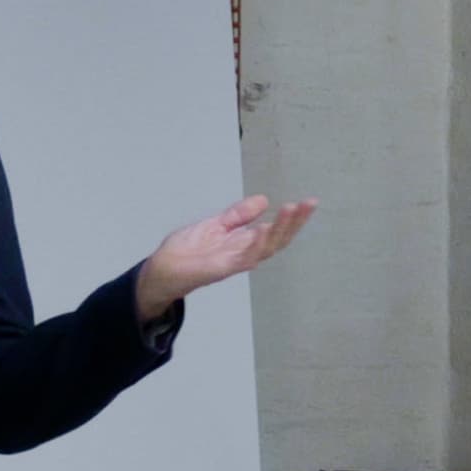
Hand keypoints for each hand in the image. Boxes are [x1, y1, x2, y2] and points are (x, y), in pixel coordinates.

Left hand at [137, 195, 318, 322]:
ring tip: (292, 210)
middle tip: (310, 203)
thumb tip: (264, 200)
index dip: (293, 218)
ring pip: (266, 247)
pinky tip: (264, 229)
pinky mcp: (222, 268)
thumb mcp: (215, 225)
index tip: (308, 202)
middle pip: (278, 239)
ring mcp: (235, 262)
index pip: (275, 230)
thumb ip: (238, 215)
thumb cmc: (186, 251)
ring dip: (281, 229)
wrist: (161, 270)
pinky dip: (256, 244)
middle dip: (295, 222)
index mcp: (244, 242)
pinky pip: (244, 257)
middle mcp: (245, 253)